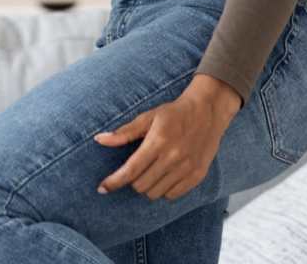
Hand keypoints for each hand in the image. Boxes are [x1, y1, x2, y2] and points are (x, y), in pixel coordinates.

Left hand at [94, 75, 241, 200]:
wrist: (207, 112)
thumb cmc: (174, 113)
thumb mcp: (148, 117)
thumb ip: (124, 132)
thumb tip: (99, 139)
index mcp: (158, 141)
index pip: (131, 170)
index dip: (114, 181)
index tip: (102, 188)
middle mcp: (172, 157)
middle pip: (141, 185)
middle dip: (133, 180)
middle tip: (137, 167)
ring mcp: (186, 168)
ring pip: (156, 193)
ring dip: (148, 186)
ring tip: (152, 170)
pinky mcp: (197, 176)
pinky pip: (173, 195)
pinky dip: (164, 189)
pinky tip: (165, 175)